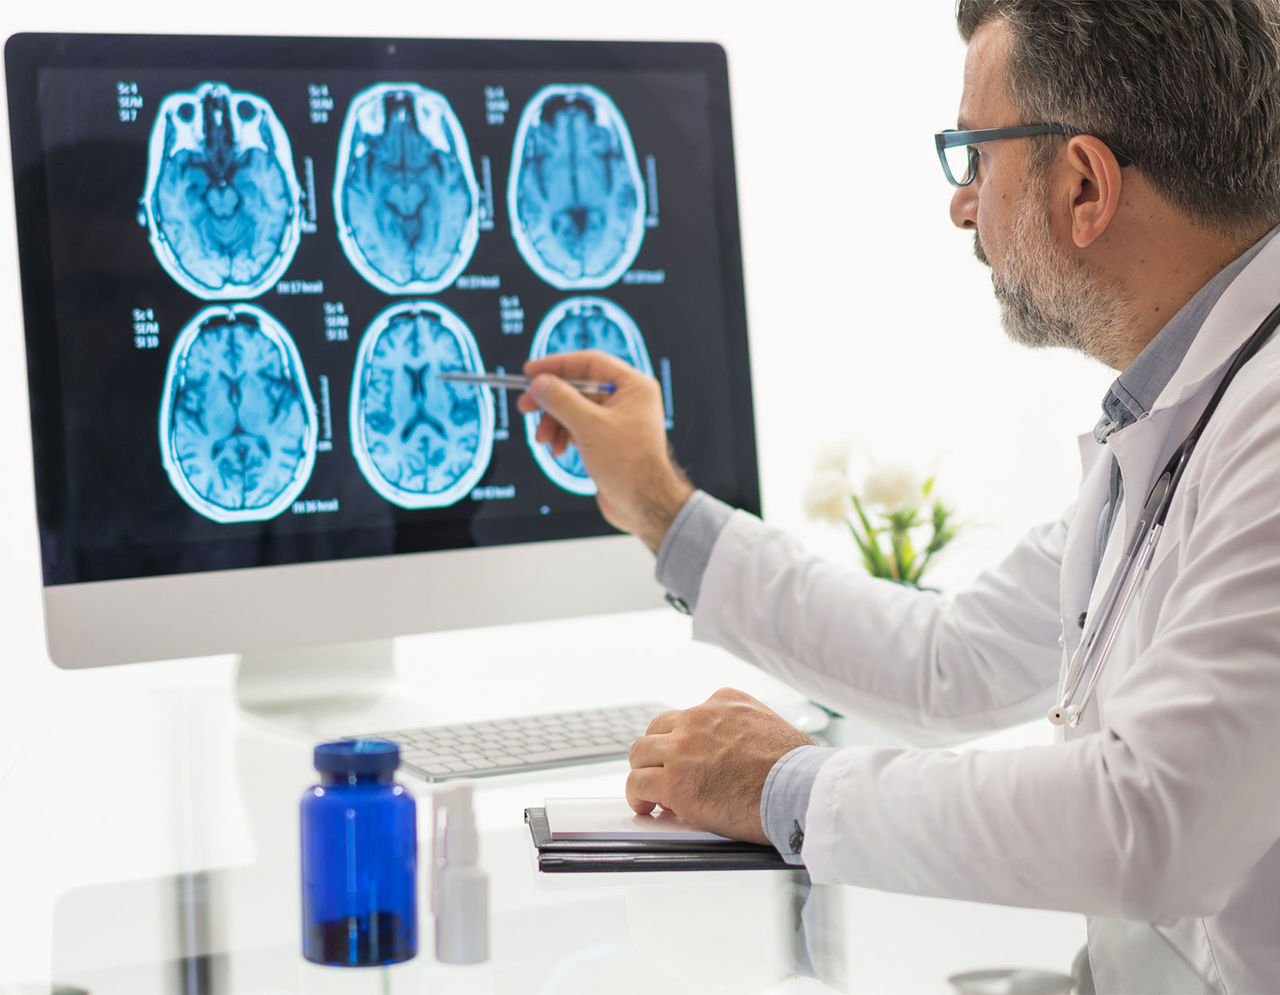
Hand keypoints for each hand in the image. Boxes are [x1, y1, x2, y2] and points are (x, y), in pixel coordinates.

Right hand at [516, 350, 693, 551]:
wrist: (643, 505)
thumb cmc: (629, 464)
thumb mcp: (589, 426)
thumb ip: (561, 400)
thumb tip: (539, 382)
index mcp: (633, 386)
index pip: (590, 362)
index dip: (557, 364)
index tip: (530, 371)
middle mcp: (627, 399)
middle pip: (579, 387)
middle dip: (551, 399)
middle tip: (525, 407)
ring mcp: (618, 420)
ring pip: (575, 409)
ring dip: (554, 422)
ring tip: (543, 439)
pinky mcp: (608, 440)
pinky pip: (579, 427)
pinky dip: (564, 435)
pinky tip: (557, 449)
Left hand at [626, 688, 814, 845]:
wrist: (799, 789)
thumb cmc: (796, 769)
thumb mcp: (771, 726)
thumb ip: (744, 730)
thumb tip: (738, 754)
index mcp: (725, 701)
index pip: (690, 716)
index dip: (685, 742)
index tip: (690, 760)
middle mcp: (699, 718)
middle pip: (659, 729)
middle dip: (659, 752)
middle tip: (664, 773)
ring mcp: (683, 748)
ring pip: (641, 752)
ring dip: (644, 771)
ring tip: (648, 792)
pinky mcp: (673, 782)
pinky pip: (638, 783)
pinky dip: (637, 795)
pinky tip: (644, 806)